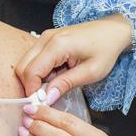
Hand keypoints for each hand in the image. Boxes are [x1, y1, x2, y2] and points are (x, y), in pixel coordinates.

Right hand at [14, 16, 133, 98]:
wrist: (113, 30)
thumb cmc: (106, 49)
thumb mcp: (90, 72)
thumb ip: (66, 84)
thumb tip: (47, 98)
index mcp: (57, 45)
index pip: (31, 72)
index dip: (32, 91)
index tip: (41, 104)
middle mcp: (46, 38)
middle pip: (23, 67)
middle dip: (30, 86)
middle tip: (46, 98)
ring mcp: (45, 37)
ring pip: (27, 64)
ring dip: (36, 79)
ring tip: (57, 85)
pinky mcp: (47, 40)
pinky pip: (35, 59)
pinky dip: (41, 72)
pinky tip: (58, 76)